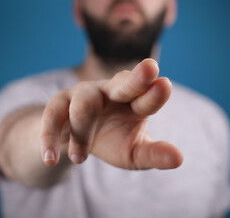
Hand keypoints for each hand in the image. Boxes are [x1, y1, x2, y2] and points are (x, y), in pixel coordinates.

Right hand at [40, 59, 182, 169]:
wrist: (75, 141)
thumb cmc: (112, 140)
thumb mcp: (133, 153)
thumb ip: (153, 154)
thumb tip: (179, 159)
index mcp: (134, 101)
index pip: (147, 97)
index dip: (155, 93)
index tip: (164, 85)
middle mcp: (111, 91)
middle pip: (124, 83)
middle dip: (136, 78)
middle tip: (150, 69)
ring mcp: (83, 94)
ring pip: (85, 105)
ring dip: (82, 133)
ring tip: (80, 159)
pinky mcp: (59, 103)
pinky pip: (53, 117)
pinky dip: (50, 137)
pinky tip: (50, 159)